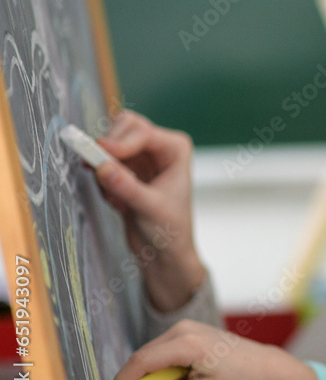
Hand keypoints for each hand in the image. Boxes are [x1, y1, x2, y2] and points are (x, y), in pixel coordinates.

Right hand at [93, 110, 205, 311]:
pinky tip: (117, 203)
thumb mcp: (149, 208)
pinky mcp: (125, 170)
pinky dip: (102, 181)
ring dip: (104, 168)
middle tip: (96, 169)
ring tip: (118, 198)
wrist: (164, 252)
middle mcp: (159, 147)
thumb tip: (102, 166)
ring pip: (109, 144)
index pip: (142, 131)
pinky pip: (102, 163)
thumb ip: (127, 187)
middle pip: (124, 126)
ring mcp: (141, 156)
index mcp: (176, 149)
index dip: (119, 142)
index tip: (100, 157)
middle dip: (108, 148)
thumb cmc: (170, 230)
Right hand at [112, 320, 317, 379]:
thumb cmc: (239, 379)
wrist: (262, 364)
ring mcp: (185, 326)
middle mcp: (184, 329)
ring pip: (150, 353)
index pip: (142, 361)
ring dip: (147, 375)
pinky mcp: (187, 329)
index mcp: (189, 344)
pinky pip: (161, 349)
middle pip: (142, 356)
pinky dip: (158, 367)